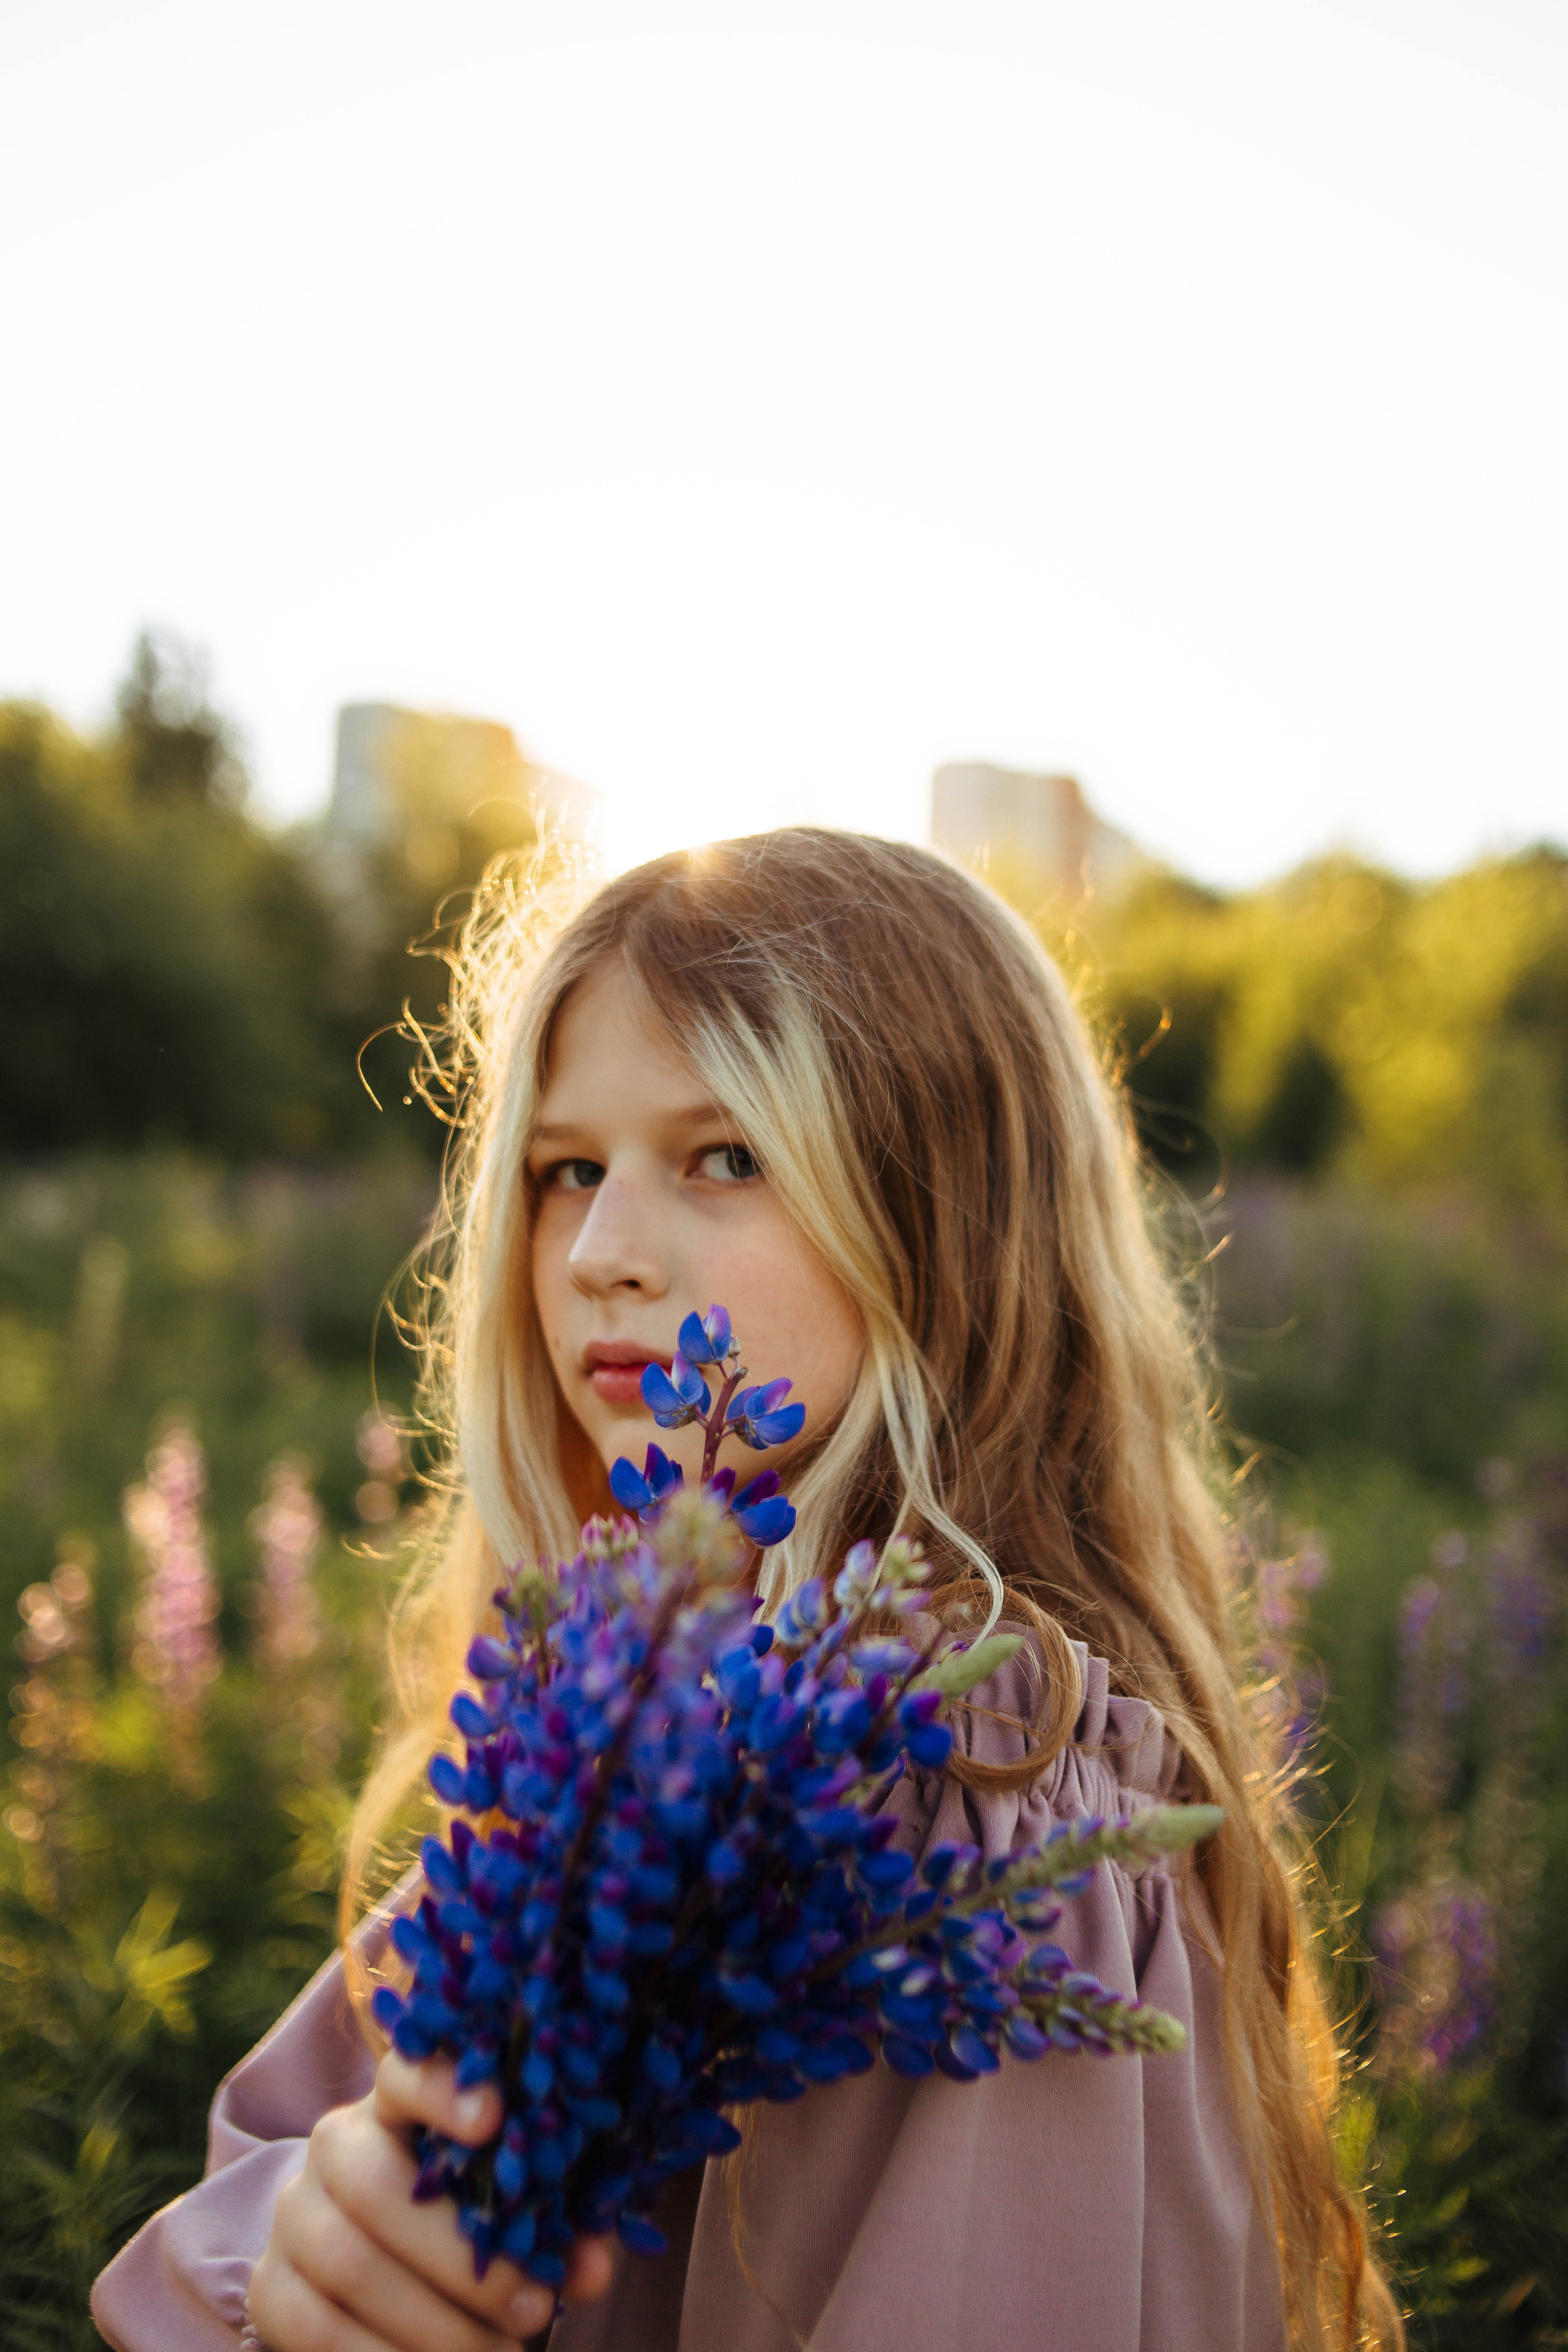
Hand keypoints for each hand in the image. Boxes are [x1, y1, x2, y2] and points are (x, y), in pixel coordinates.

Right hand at [248, 2049, 614, 2349]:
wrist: (372, 2265)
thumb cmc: (464, 2218)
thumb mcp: (511, 2207)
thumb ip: (557, 2224)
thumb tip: (594, 2266)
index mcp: (397, 2104)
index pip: (406, 2072)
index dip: (443, 2088)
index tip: (493, 2116)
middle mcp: (335, 2144)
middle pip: (377, 2188)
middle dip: (461, 2261)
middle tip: (535, 2309)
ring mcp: (295, 2216)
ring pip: (351, 2267)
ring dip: (435, 2326)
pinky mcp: (270, 2289)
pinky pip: (318, 2332)